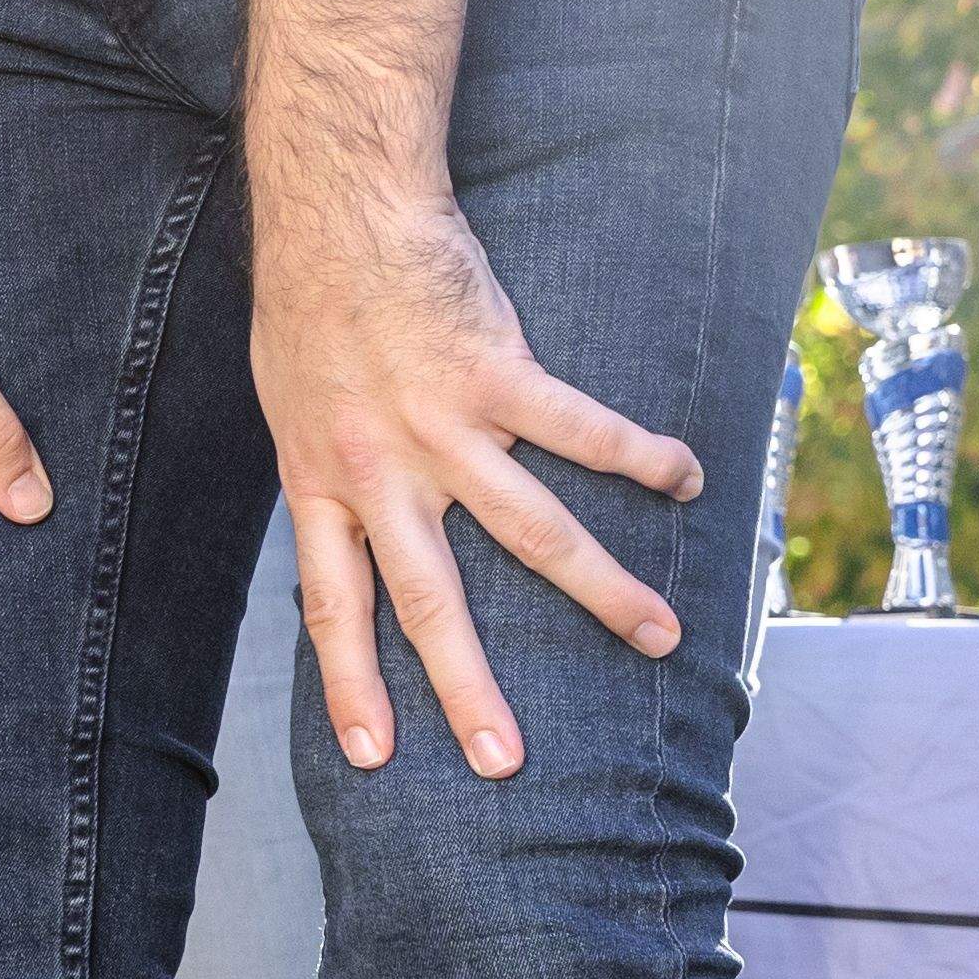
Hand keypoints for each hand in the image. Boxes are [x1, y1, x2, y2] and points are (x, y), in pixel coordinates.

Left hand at [256, 190, 702, 783]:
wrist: (340, 216)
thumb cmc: (311, 309)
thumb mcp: (292, 409)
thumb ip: (330, 475)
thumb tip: (355, 534)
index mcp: (322, 482)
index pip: (332, 604)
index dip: (353, 681)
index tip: (375, 756)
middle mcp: (381, 470)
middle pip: (429, 598)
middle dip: (468, 686)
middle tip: (505, 761)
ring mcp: (442, 426)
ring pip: (531, 530)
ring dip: (602, 589)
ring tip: (661, 637)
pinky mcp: (497, 374)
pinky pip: (579, 426)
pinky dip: (637, 453)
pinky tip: (686, 476)